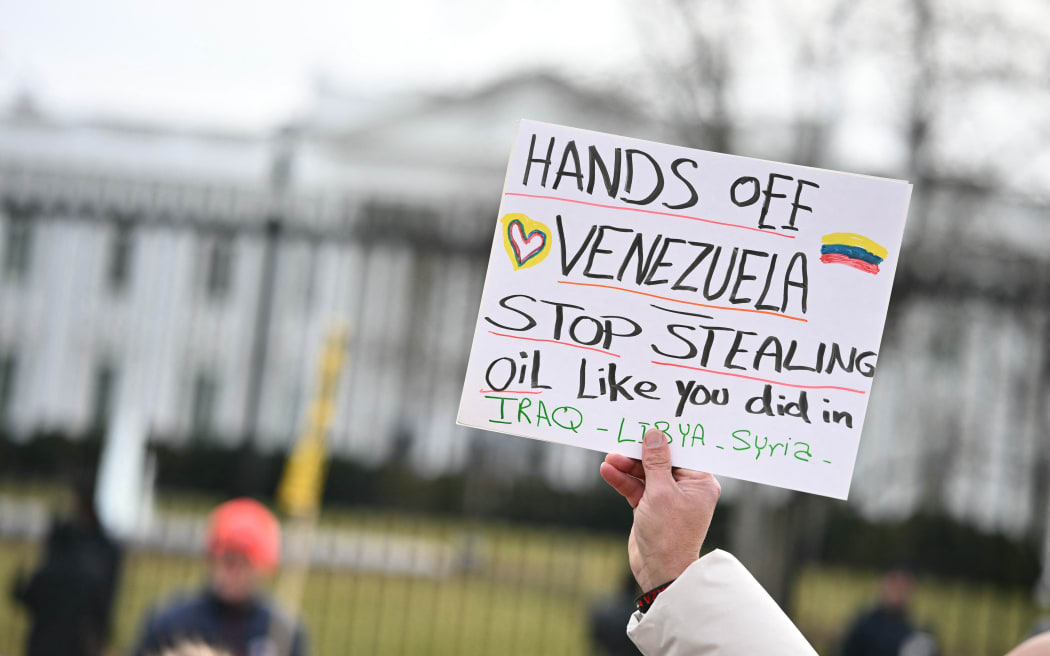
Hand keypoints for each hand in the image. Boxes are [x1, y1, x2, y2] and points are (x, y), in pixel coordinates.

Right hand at [600, 428, 720, 591]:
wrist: (659, 571)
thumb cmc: (669, 534)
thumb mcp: (660, 492)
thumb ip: (655, 461)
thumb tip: (654, 434)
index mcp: (700, 483)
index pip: (681, 452)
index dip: (663, 439)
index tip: (647, 424)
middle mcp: (686, 488)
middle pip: (661, 461)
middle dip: (639, 454)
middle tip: (621, 442)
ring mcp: (668, 498)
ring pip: (646, 474)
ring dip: (627, 467)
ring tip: (609, 459)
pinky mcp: (651, 507)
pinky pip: (637, 488)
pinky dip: (624, 481)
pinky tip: (608, 472)